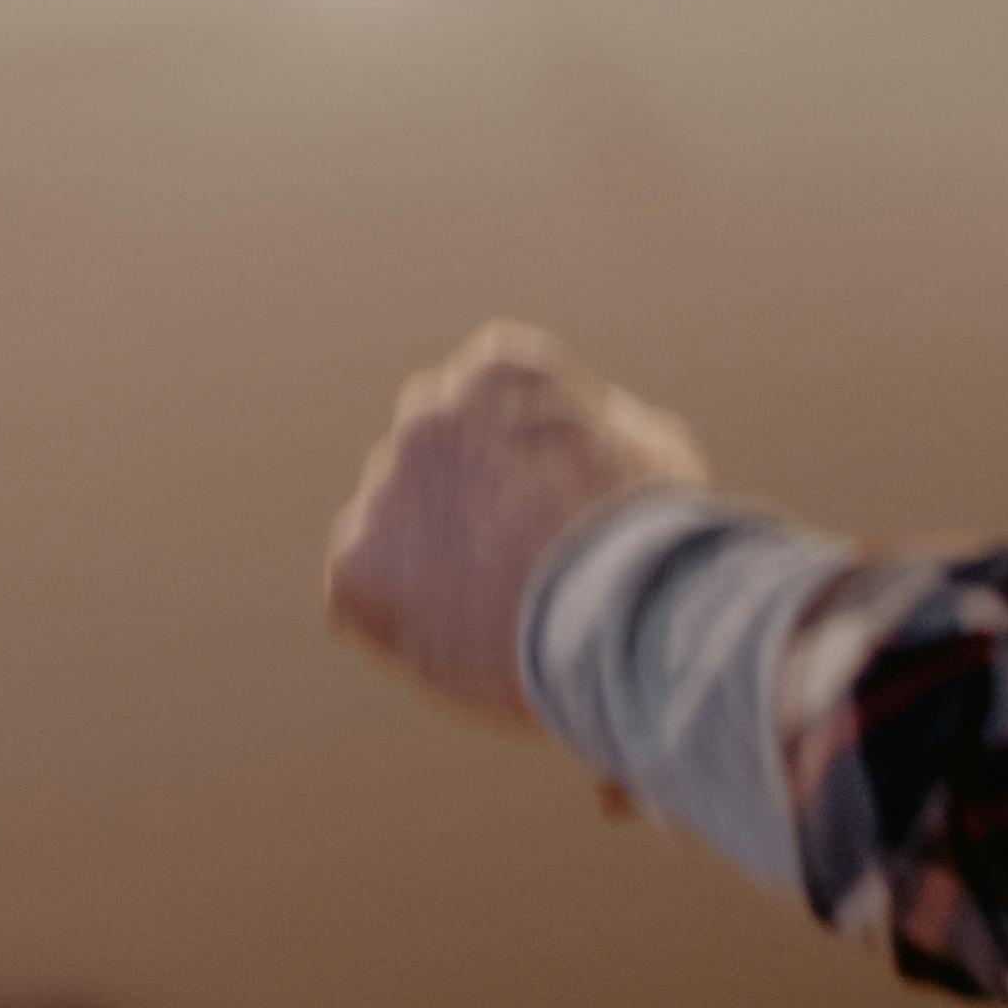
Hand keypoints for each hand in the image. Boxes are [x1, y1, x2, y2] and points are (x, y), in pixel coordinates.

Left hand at [324, 320, 706, 725]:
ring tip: (493, 611)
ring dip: (427, 560)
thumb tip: (583, 430)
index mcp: (497, 372)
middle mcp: (426, 415)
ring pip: (393, 525)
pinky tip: (455, 635)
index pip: (483, 405)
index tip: (545, 507)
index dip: (517, 465)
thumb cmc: (651, 540)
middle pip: (431, 459)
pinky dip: (395, 618)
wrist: (616, 618)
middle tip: (510, 564)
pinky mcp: (355, 564)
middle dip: (460, 502)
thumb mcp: (652, 448)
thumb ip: (594, 426)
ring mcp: (384, 487)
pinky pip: (362, 590)